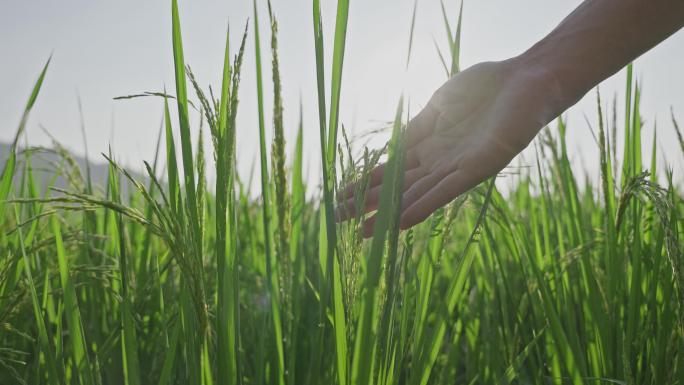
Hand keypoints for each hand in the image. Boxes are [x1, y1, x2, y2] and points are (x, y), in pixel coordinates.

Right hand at [338, 58, 561, 236]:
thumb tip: (388, 147)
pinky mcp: (478, 167)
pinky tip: (401, 221)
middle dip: (366, 204)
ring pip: (414, 194)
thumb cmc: (485, 89)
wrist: (526, 80)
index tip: (337, 198)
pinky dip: (422, 206)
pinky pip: (446, 191)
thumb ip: (415, 128)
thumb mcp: (438, 106)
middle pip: (395, 187)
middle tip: (336, 220)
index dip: (362, 184)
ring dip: (388, 213)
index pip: (388, 170)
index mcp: (427, 146)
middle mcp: (438, 162)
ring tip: (362, 231)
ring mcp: (455, 167)